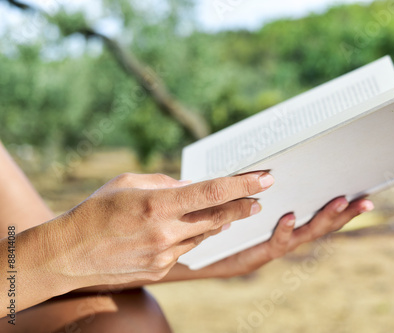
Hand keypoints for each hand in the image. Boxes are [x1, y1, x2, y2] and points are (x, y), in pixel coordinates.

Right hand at [48, 171, 273, 288]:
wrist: (68, 254)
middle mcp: (166, 233)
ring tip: (228, 211)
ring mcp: (164, 256)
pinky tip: (187, 228)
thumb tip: (195, 186)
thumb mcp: (129, 182)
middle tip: (260, 198)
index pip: (213, 193)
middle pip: (219, 218)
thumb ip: (166, 183)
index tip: (265, 178)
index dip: (243, 184)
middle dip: (243, 206)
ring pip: (204, 234)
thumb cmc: (97, 210)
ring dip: (219, 221)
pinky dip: (192, 236)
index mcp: (158, 205)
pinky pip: (187, 249)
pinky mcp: (161, 270)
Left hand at [201, 197, 372, 277]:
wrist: (196, 253)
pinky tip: (289, 217)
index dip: (341, 204)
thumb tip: (274, 152)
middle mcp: (285, 234)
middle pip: (320, 224)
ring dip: (324, 219)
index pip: (318, 210)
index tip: (364, 191)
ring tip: (341, 202)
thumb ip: (259, 180)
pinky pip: (274, 243)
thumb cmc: (221, 220)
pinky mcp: (255, 255)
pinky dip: (284, 231)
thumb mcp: (244, 196)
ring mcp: (273, 246)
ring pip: (305, 234)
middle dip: (345, 213)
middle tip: (366, 200)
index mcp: (286, 220)